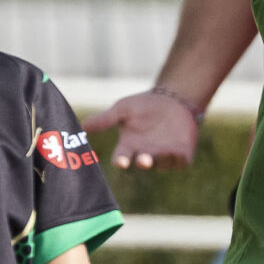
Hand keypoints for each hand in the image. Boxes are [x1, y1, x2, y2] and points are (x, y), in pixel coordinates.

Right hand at [83, 88, 200, 170]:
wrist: (173, 100)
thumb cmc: (144, 106)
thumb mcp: (123, 109)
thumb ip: (105, 119)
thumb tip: (82, 125)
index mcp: (129, 146)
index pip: (122, 157)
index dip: (121, 161)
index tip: (121, 161)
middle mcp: (145, 154)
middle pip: (142, 163)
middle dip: (143, 162)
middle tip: (143, 159)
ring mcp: (163, 156)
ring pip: (162, 163)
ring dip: (161, 159)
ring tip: (162, 151)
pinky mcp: (181, 155)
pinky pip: (179, 161)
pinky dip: (178, 158)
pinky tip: (177, 151)